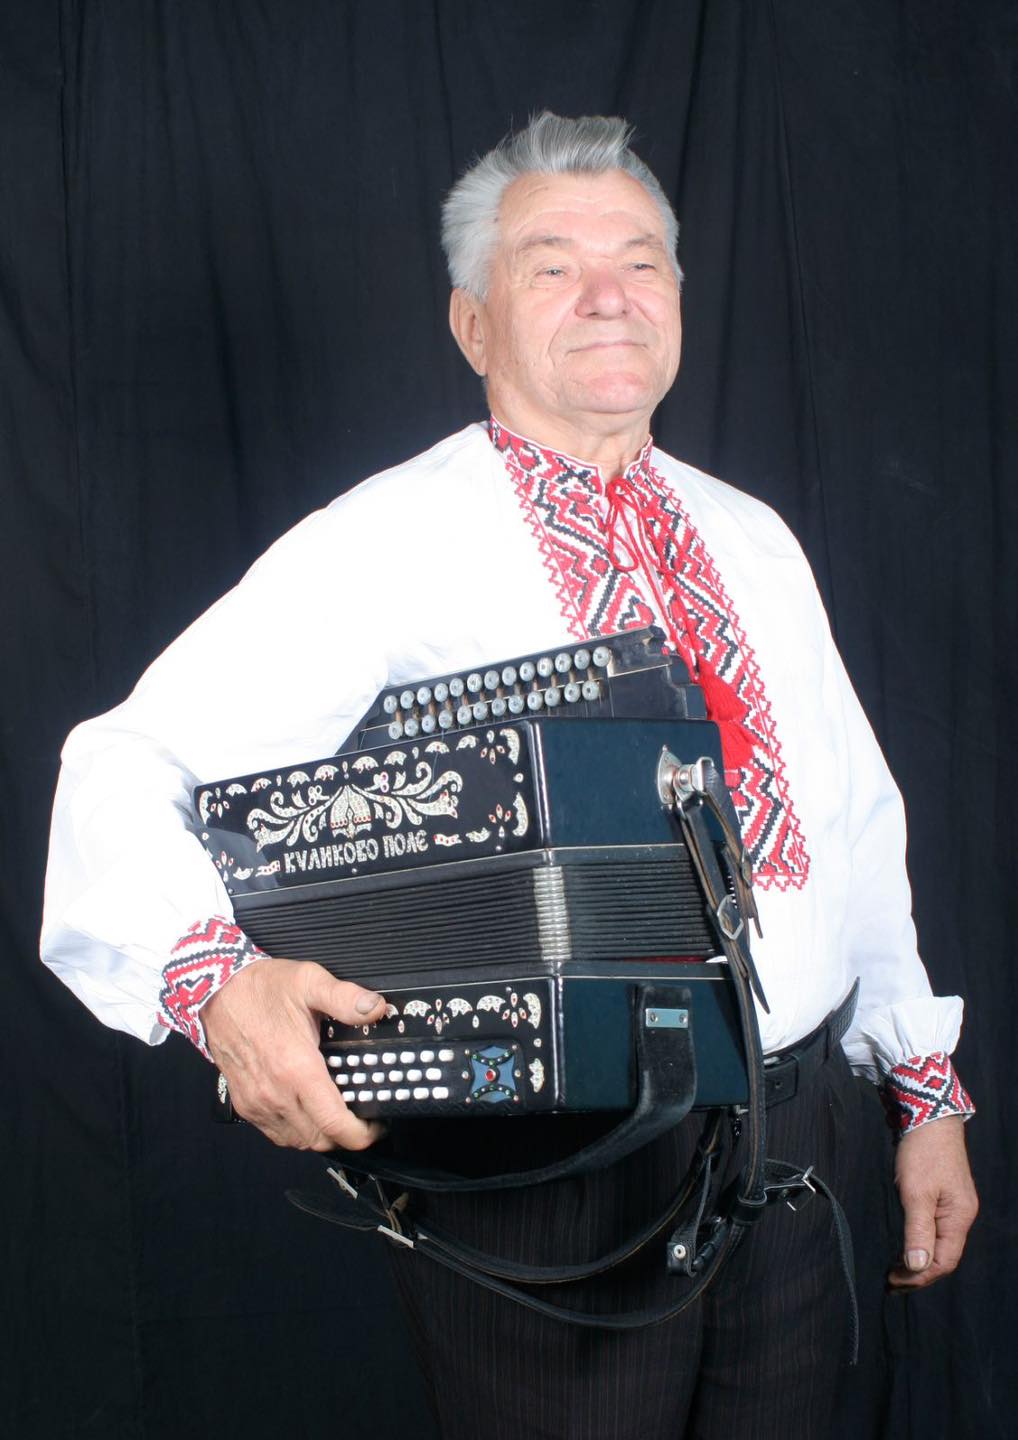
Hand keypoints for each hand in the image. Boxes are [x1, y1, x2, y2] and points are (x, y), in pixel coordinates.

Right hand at [201, 957, 387, 1152]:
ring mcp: (257, 1102)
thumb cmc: (262, 988)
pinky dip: (297, 1131)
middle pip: (319, 1140)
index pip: (334, 1124)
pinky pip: (276, 1134)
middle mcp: (275, 1093)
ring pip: (298, 1141)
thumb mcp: (309, 981)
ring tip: (336, 1113)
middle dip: (346, 1135)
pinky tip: (307, 1111)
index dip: (362, 1134)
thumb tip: (376, 1009)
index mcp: (296, 1068)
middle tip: (361, 1116)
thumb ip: (345, 997)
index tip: (377, 1125)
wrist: (216, 992)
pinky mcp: (245, 1104)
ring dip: (321, 1135)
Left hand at [887, 1115, 977, 1289]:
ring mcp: (953, 1206)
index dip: (920, 1276)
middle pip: (943, 1257)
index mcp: (959, 1218)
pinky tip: (906, 1246)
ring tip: (895, 1270)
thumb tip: (917, 1267)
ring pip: (939, 1244)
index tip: (894, 1281)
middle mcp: (960, 1216)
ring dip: (918, 1259)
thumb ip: (917, 1230)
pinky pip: (935, 1230)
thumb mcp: (916, 1193)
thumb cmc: (922, 1153)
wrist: (928, 1117)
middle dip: (918, 1273)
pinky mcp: (943, 1196)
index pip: (943, 1261)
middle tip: (891, 1282)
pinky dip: (920, 1242)